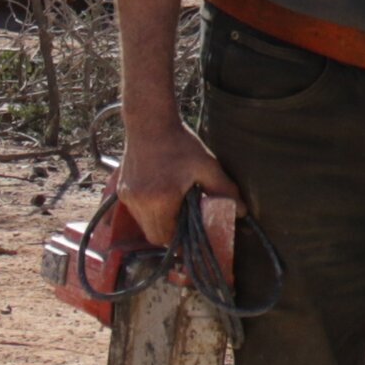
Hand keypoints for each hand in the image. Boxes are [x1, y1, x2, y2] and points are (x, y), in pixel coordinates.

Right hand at [115, 117, 241, 251]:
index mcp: (160, 200)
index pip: (166, 237)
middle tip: (186, 228)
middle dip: (170, 236)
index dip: (180, 242)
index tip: (192, 240)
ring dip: (159, 224)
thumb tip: (241, 211)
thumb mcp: (207, 166)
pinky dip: (149, 213)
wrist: (149, 122)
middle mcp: (139, 202)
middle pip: (153, 235)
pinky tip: (162, 200)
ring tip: (176, 211)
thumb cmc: (179, 143)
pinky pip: (136, 212)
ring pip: (143, 225)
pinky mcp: (122, 190)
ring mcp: (128, 196)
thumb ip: (224, 190)